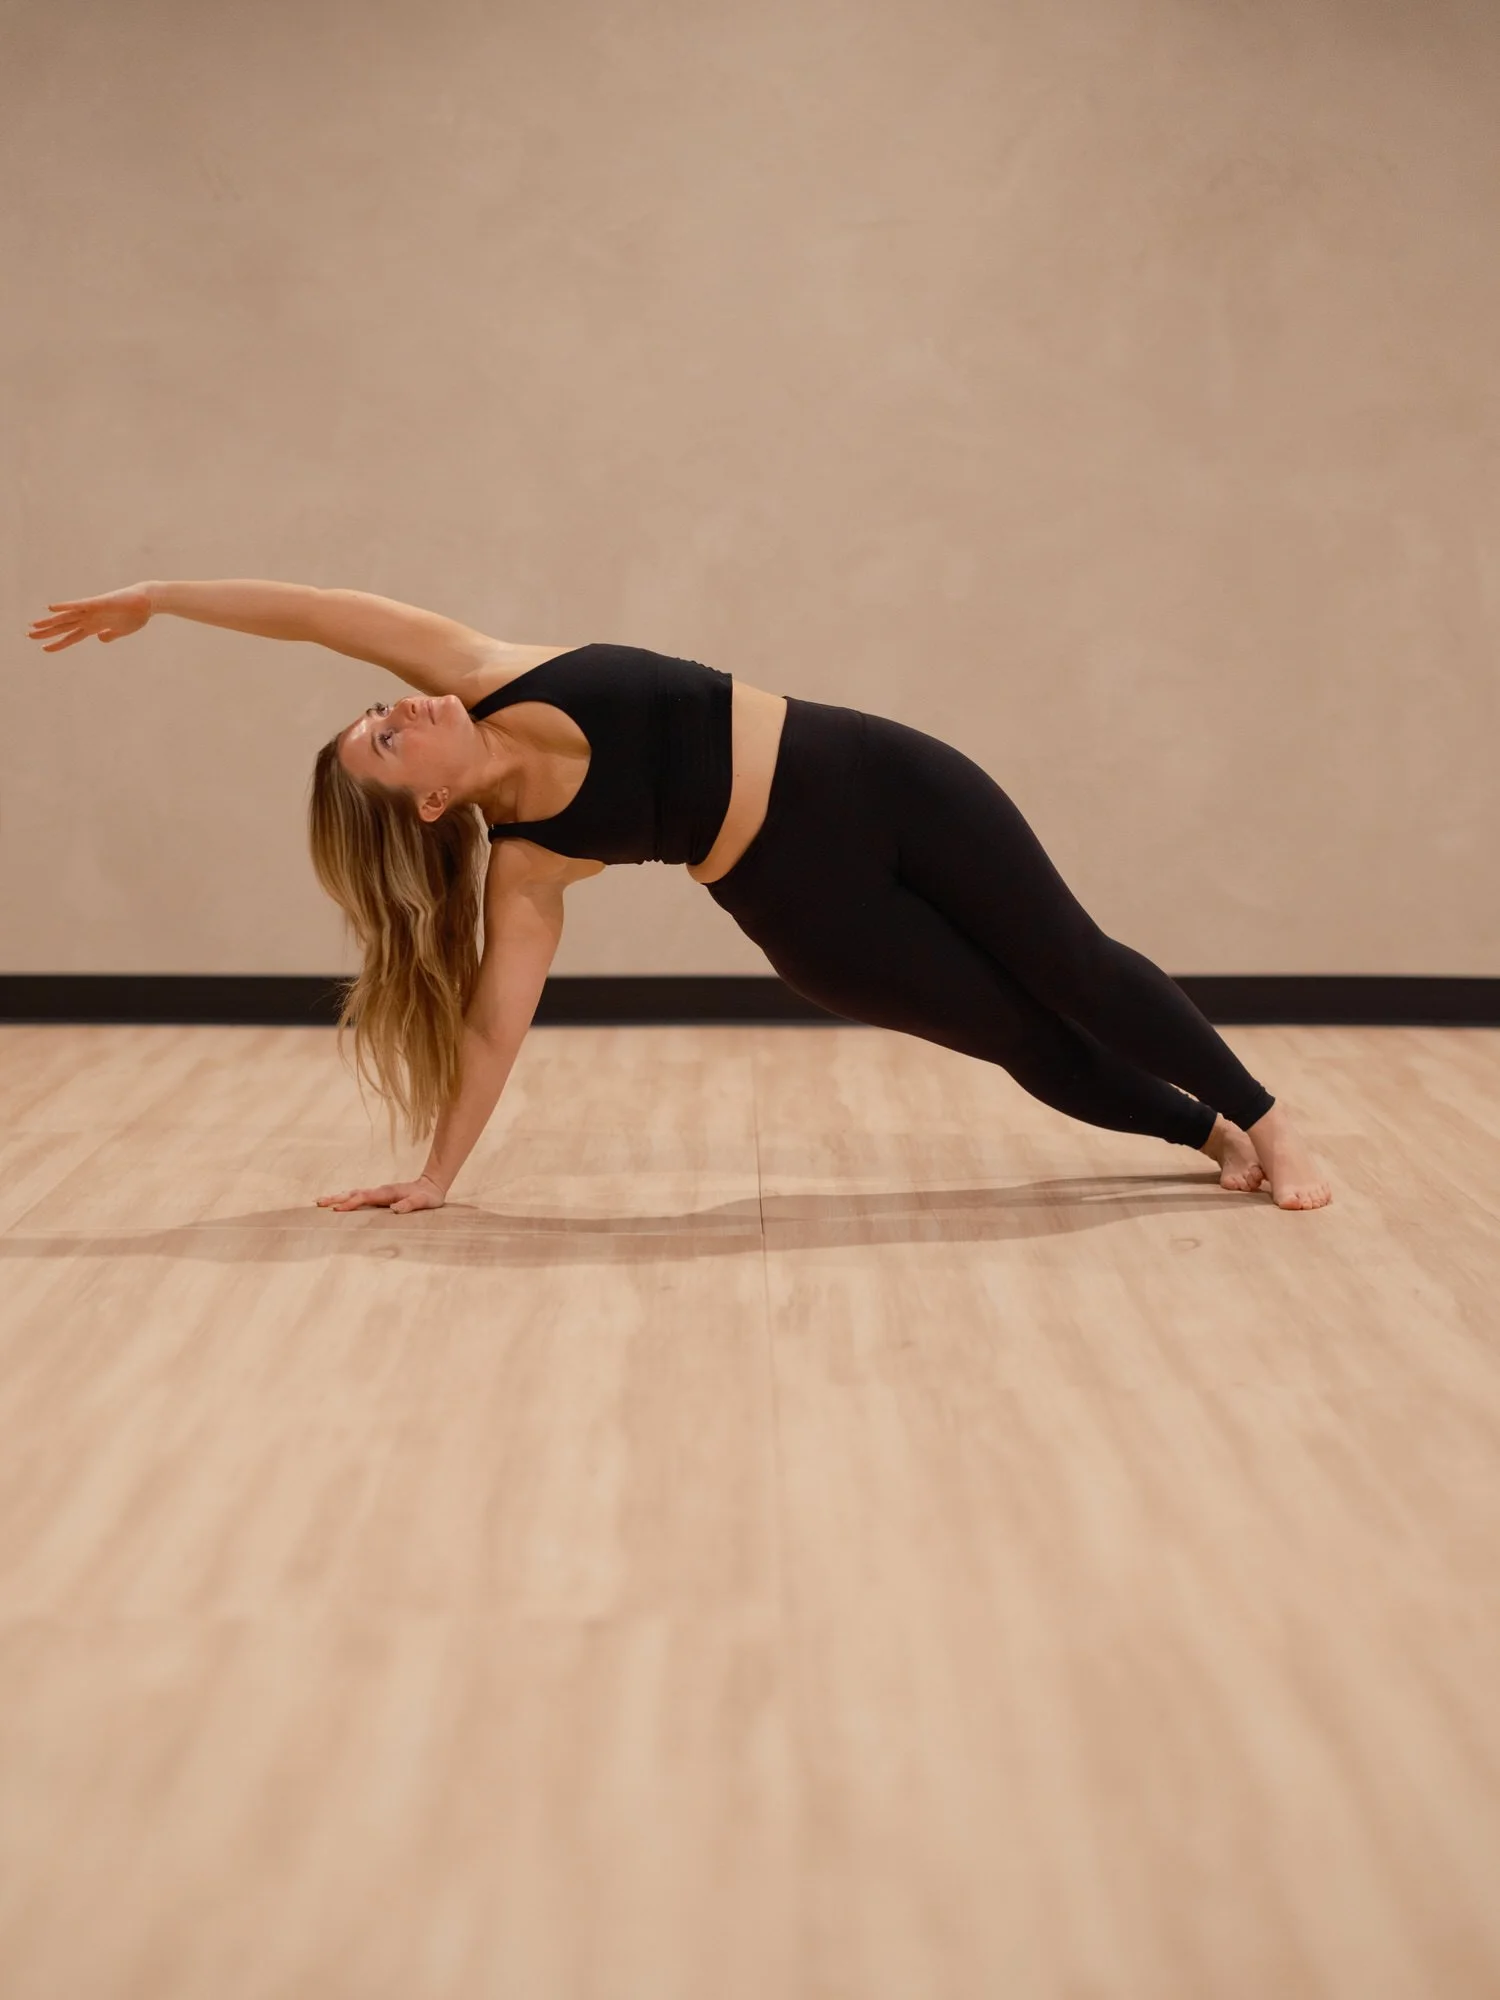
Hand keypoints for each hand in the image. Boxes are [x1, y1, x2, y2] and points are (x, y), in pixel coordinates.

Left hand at [28, 585, 152, 650]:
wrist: (148, 602)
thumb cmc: (137, 615)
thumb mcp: (122, 631)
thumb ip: (109, 635)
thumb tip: (100, 638)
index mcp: (95, 626)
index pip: (72, 636)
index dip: (58, 643)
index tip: (44, 648)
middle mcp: (90, 618)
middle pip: (64, 626)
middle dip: (47, 632)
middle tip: (28, 634)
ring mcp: (92, 610)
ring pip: (66, 617)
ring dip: (49, 622)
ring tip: (33, 625)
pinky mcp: (97, 603)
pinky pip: (78, 605)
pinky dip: (65, 606)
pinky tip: (51, 608)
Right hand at [316, 1174, 446, 1214]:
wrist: (432, 1185)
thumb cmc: (428, 1196)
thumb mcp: (423, 1202)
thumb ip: (410, 1205)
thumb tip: (395, 1209)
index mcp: (387, 1193)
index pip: (364, 1198)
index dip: (351, 1203)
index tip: (337, 1209)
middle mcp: (380, 1191)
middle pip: (354, 1193)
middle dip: (336, 1198)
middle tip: (318, 1203)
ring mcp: (378, 1193)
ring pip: (354, 1194)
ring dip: (337, 1197)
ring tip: (320, 1202)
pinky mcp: (379, 1196)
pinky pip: (359, 1197)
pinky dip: (346, 1199)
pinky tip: (338, 1204)